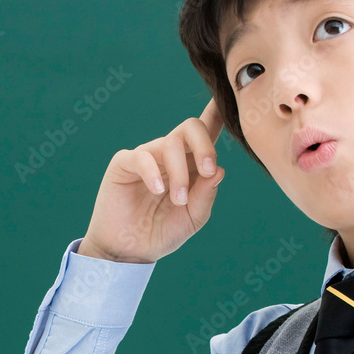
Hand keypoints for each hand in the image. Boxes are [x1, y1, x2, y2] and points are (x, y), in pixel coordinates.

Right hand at [78, 98, 225, 263]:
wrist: (130, 251)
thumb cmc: (163, 232)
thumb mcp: (193, 218)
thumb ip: (206, 195)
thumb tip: (219, 170)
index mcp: (190, 164)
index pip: (206, 132)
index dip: (217, 114)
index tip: (229, 101)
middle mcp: (169, 154)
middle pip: (190, 127)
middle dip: (204, 145)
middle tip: (208, 170)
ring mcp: (147, 156)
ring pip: (169, 143)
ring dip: (179, 173)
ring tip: (178, 200)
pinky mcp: (124, 164)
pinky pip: (141, 157)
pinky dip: (153, 172)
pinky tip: (158, 190)